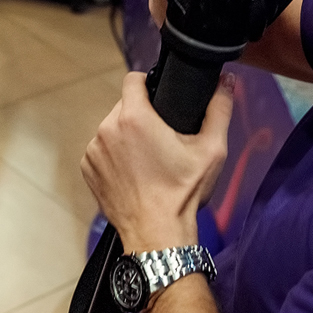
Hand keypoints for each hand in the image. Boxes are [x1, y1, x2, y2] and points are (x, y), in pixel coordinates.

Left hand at [81, 71, 233, 254]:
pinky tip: (134, 171)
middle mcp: (107, 129)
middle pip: (124, 106)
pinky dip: (114, 156)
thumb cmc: (182, 193)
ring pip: (111, 128)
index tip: (159, 95)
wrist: (157, 233)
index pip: (133, 79)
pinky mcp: (87, 168)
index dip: (148, 83)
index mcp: (134, 118)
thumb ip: (219, 109)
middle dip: (141, 115)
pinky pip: (101, 150)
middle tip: (161, 136)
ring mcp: (94, 150)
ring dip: (126, 136)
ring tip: (148, 157)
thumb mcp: (211, 149)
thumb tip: (225, 82)